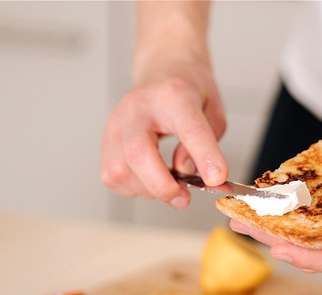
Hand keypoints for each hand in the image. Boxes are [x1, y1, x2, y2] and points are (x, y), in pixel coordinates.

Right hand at [100, 64, 226, 207]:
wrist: (162, 70)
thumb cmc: (189, 92)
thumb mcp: (213, 110)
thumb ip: (207, 143)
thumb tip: (188, 173)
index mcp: (173, 95)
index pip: (189, 129)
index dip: (204, 157)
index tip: (216, 179)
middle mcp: (137, 107)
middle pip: (138, 153)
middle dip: (162, 185)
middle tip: (184, 198)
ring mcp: (116, 123)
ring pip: (120, 171)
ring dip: (148, 189)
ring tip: (169, 185)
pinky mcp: (105, 140)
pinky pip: (112, 177)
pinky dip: (133, 187)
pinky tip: (151, 179)